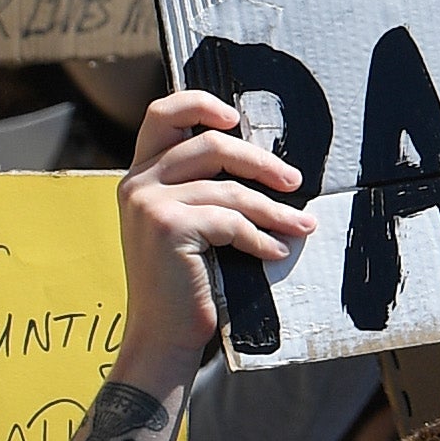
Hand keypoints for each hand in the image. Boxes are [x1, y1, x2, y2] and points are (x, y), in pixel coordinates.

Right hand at [114, 91, 314, 385]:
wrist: (161, 336)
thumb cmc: (182, 283)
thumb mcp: (183, 225)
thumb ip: (199, 188)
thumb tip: (260, 161)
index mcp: (139, 175)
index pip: (161, 114)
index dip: (200, 104)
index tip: (236, 119)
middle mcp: (138, 183)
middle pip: (210, 145)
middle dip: (260, 162)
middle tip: (294, 181)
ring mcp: (150, 204)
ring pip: (229, 190)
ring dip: (273, 210)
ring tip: (301, 225)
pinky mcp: (168, 227)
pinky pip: (231, 222)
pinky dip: (261, 238)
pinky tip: (276, 253)